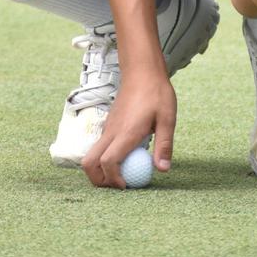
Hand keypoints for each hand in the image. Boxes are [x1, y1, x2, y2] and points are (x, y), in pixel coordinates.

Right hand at [81, 69, 176, 188]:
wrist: (142, 70)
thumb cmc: (157, 92)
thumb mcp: (167, 118)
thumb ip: (164, 145)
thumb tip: (162, 170)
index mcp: (125, 132)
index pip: (108, 162)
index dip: (113, 180)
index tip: (127, 186)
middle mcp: (111, 132)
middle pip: (89, 162)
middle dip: (98, 180)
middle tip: (118, 185)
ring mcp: (107, 127)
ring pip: (92, 155)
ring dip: (102, 169)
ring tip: (125, 172)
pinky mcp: (109, 124)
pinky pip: (101, 146)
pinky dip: (106, 157)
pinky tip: (128, 154)